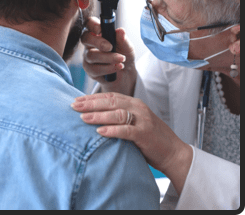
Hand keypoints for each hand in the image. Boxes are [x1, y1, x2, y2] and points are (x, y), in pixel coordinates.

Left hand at [71, 92, 192, 194]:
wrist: (173, 152)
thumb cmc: (150, 138)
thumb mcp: (135, 122)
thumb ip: (120, 117)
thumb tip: (95, 117)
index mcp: (134, 103)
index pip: (110, 96)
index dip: (92, 98)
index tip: (77, 100)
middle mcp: (138, 108)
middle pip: (111, 102)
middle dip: (91, 103)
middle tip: (74, 106)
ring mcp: (142, 120)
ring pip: (117, 113)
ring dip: (98, 115)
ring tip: (82, 118)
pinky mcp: (145, 134)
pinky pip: (126, 130)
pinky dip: (112, 130)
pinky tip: (99, 131)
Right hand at [81, 17, 136, 95]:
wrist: (126, 72)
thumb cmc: (124, 54)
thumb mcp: (127, 46)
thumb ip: (123, 39)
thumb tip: (121, 30)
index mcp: (98, 33)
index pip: (89, 23)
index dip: (92, 25)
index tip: (101, 30)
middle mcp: (90, 44)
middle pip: (85, 38)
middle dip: (98, 42)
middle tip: (110, 47)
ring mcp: (88, 57)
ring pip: (91, 55)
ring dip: (108, 58)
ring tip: (121, 59)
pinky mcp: (90, 70)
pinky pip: (95, 69)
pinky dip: (108, 68)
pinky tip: (118, 67)